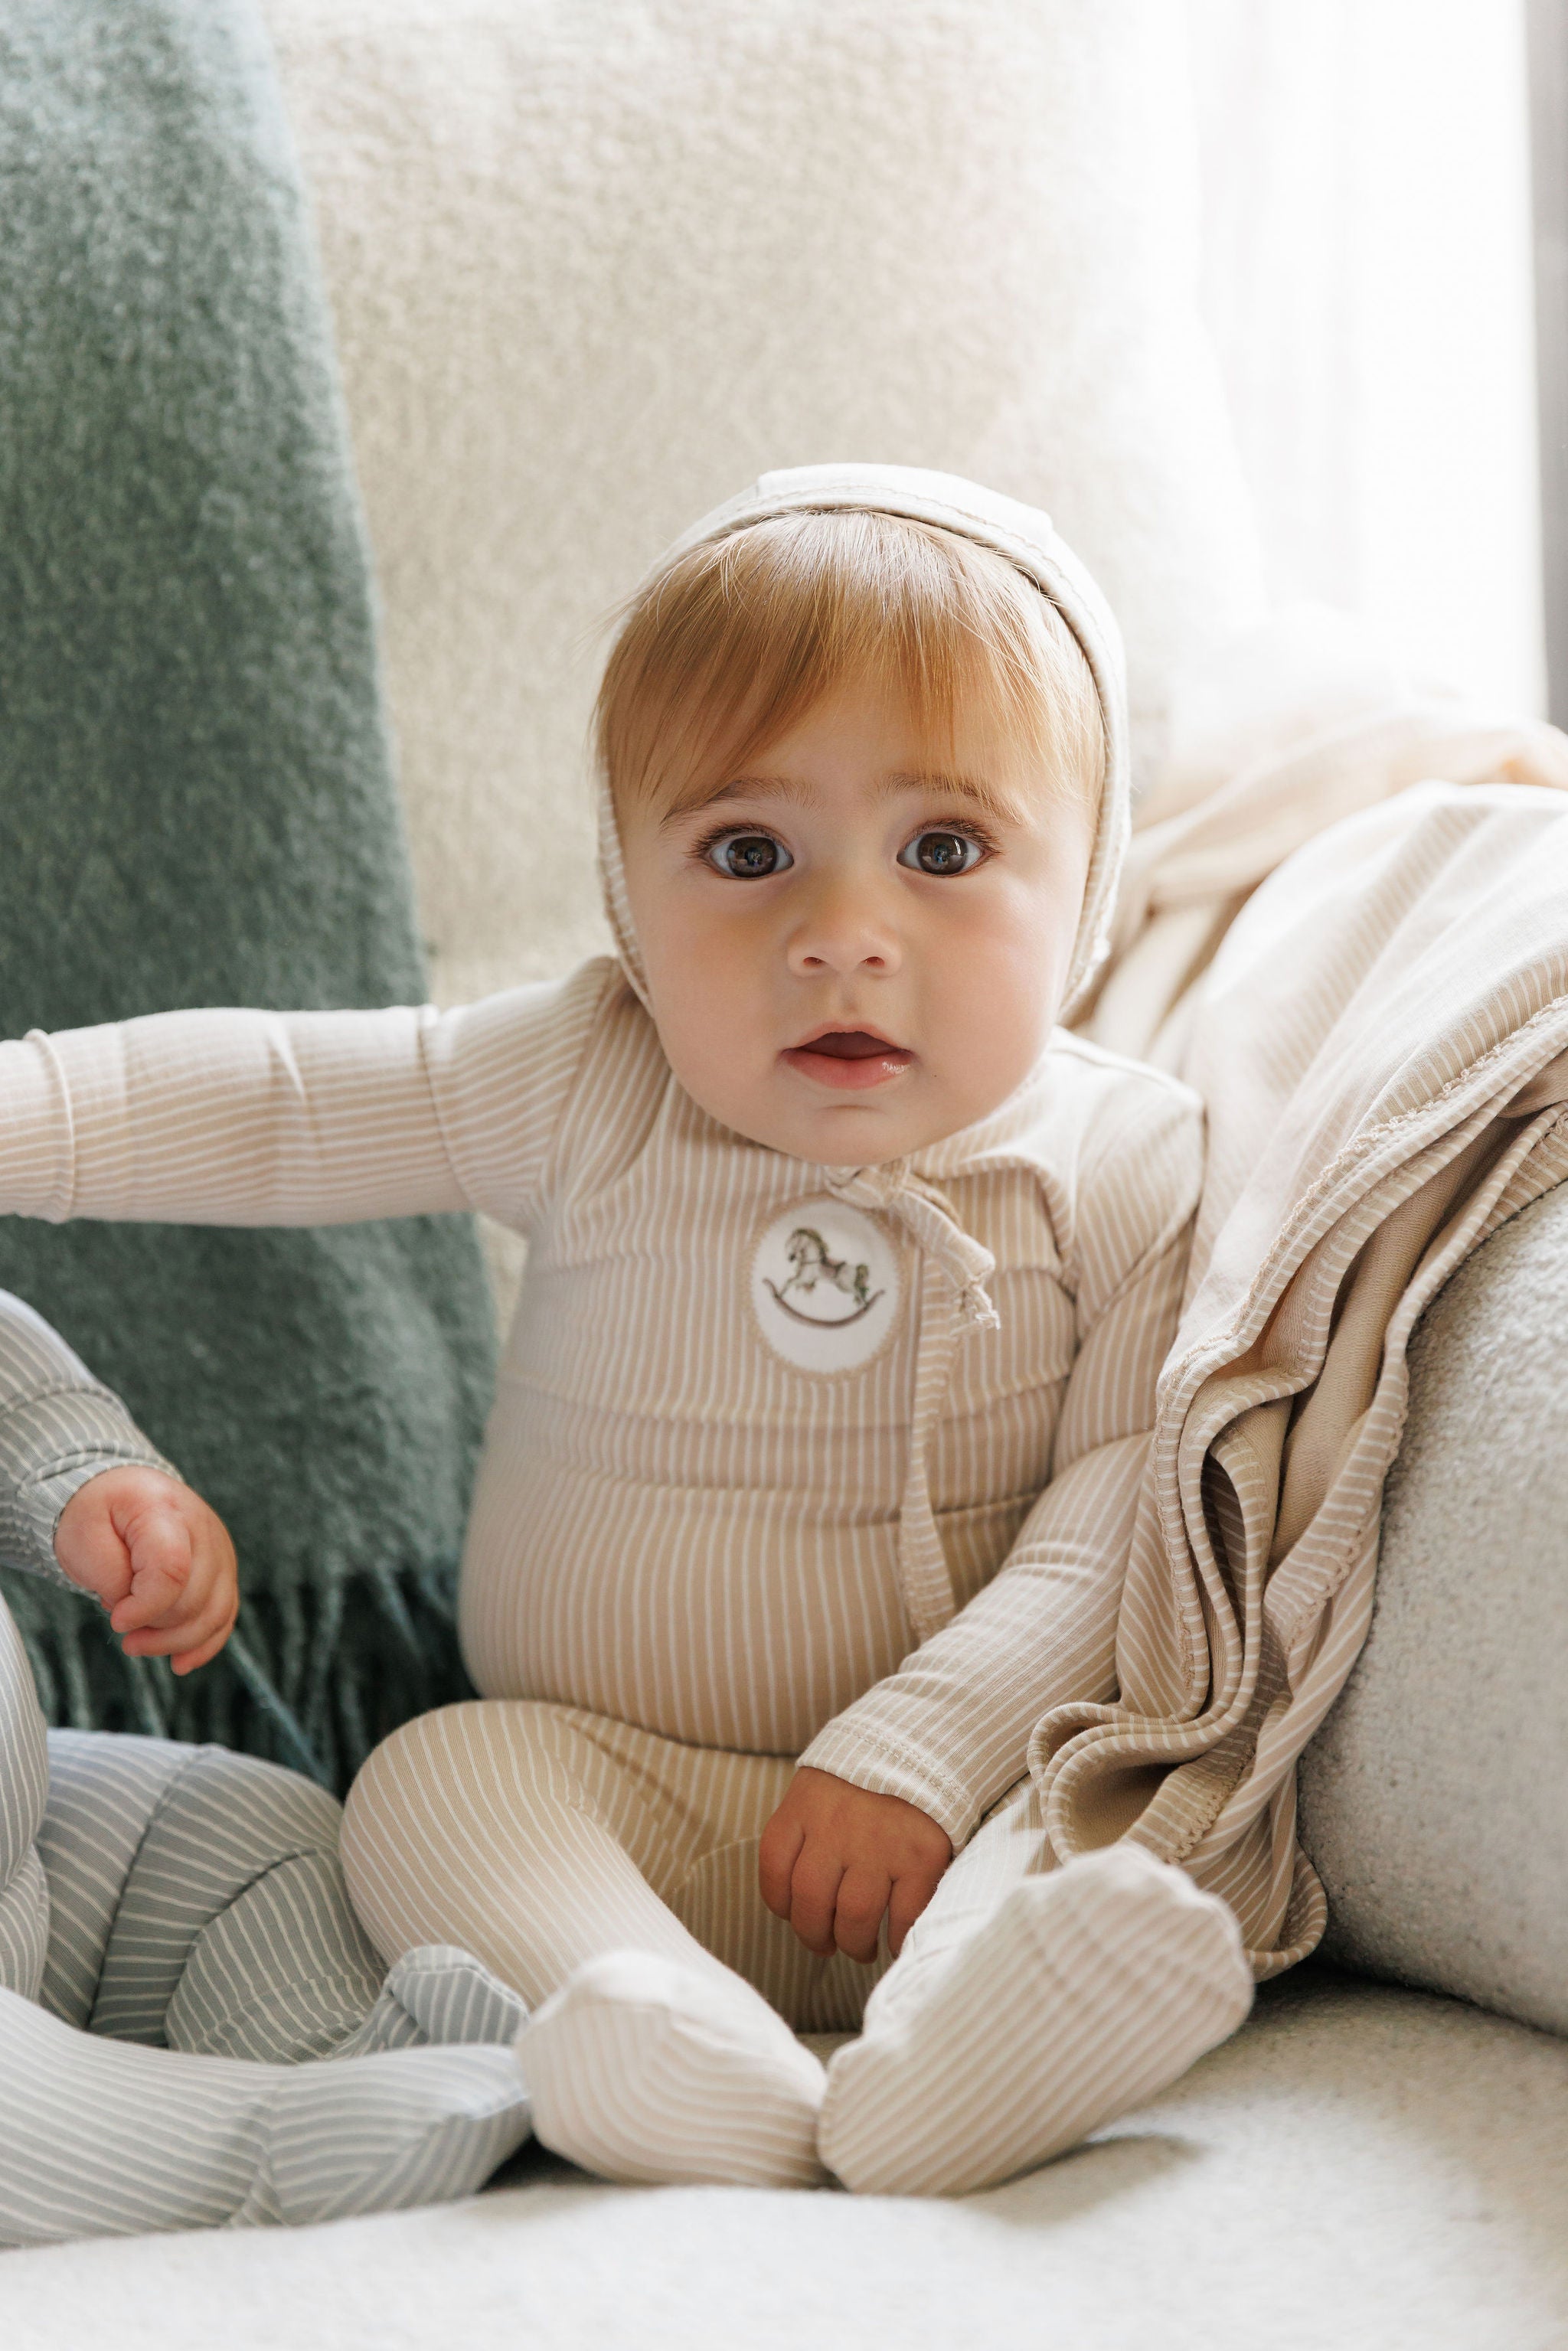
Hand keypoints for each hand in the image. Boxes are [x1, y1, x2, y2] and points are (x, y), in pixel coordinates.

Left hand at [54, 1466, 238, 1675]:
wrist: (122, 1492)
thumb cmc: (99, 1513)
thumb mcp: (83, 1535)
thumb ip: (109, 1574)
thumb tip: (133, 1613)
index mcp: (163, 1511)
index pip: (172, 1569)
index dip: (145, 1608)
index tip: (116, 1621)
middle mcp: (203, 1528)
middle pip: (193, 1599)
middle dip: (153, 1627)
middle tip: (117, 1621)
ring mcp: (219, 1549)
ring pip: (213, 1613)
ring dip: (174, 1641)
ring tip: (138, 1642)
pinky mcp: (223, 1570)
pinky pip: (225, 1615)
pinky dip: (204, 1644)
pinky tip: (180, 1663)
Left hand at [758, 1766, 952, 1962]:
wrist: (925, 1745)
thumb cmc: (865, 1781)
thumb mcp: (820, 1789)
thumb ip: (804, 1834)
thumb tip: (797, 1902)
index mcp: (804, 1806)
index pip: (774, 1871)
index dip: (782, 1905)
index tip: (796, 1915)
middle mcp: (837, 1826)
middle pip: (810, 1903)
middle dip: (815, 1936)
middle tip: (828, 1944)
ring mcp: (880, 1842)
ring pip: (855, 1917)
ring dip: (855, 1944)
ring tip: (863, 1948)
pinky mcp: (921, 1856)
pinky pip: (903, 1916)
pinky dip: (897, 1937)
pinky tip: (895, 1938)